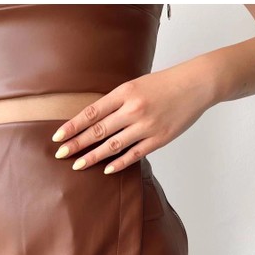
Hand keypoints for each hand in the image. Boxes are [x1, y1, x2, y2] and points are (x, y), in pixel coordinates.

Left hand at [51, 58, 215, 173]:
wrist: (196, 84)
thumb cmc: (163, 84)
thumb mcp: (135, 85)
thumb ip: (115, 102)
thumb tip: (90, 121)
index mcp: (124, 92)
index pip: (91, 112)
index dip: (72, 126)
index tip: (57, 137)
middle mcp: (133, 109)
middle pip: (98, 130)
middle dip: (77, 144)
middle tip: (60, 155)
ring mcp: (146, 126)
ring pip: (113, 145)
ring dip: (93, 157)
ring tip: (78, 165)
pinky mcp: (159, 139)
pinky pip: (134, 154)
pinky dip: (119, 163)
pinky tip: (106, 169)